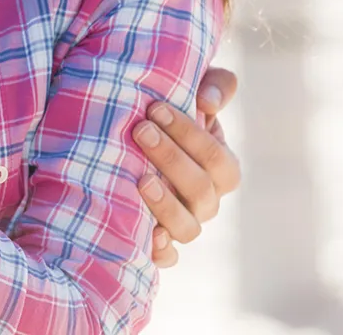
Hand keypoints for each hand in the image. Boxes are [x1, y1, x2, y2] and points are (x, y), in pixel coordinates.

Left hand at [133, 67, 240, 267]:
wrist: (124, 141)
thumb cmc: (160, 113)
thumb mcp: (187, 91)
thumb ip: (210, 84)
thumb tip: (208, 100)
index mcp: (218, 166)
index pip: (218, 157)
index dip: (190, 134)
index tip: (154, 106)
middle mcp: (205, 199)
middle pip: (202, 190)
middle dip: (171, 158)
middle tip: (140, 129)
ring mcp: (183, 223)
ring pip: (188, 227)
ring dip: (166, 204)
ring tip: (140, 178)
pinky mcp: (158, 241)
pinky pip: (168, 258)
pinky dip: (162, 252)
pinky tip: (149, 237)